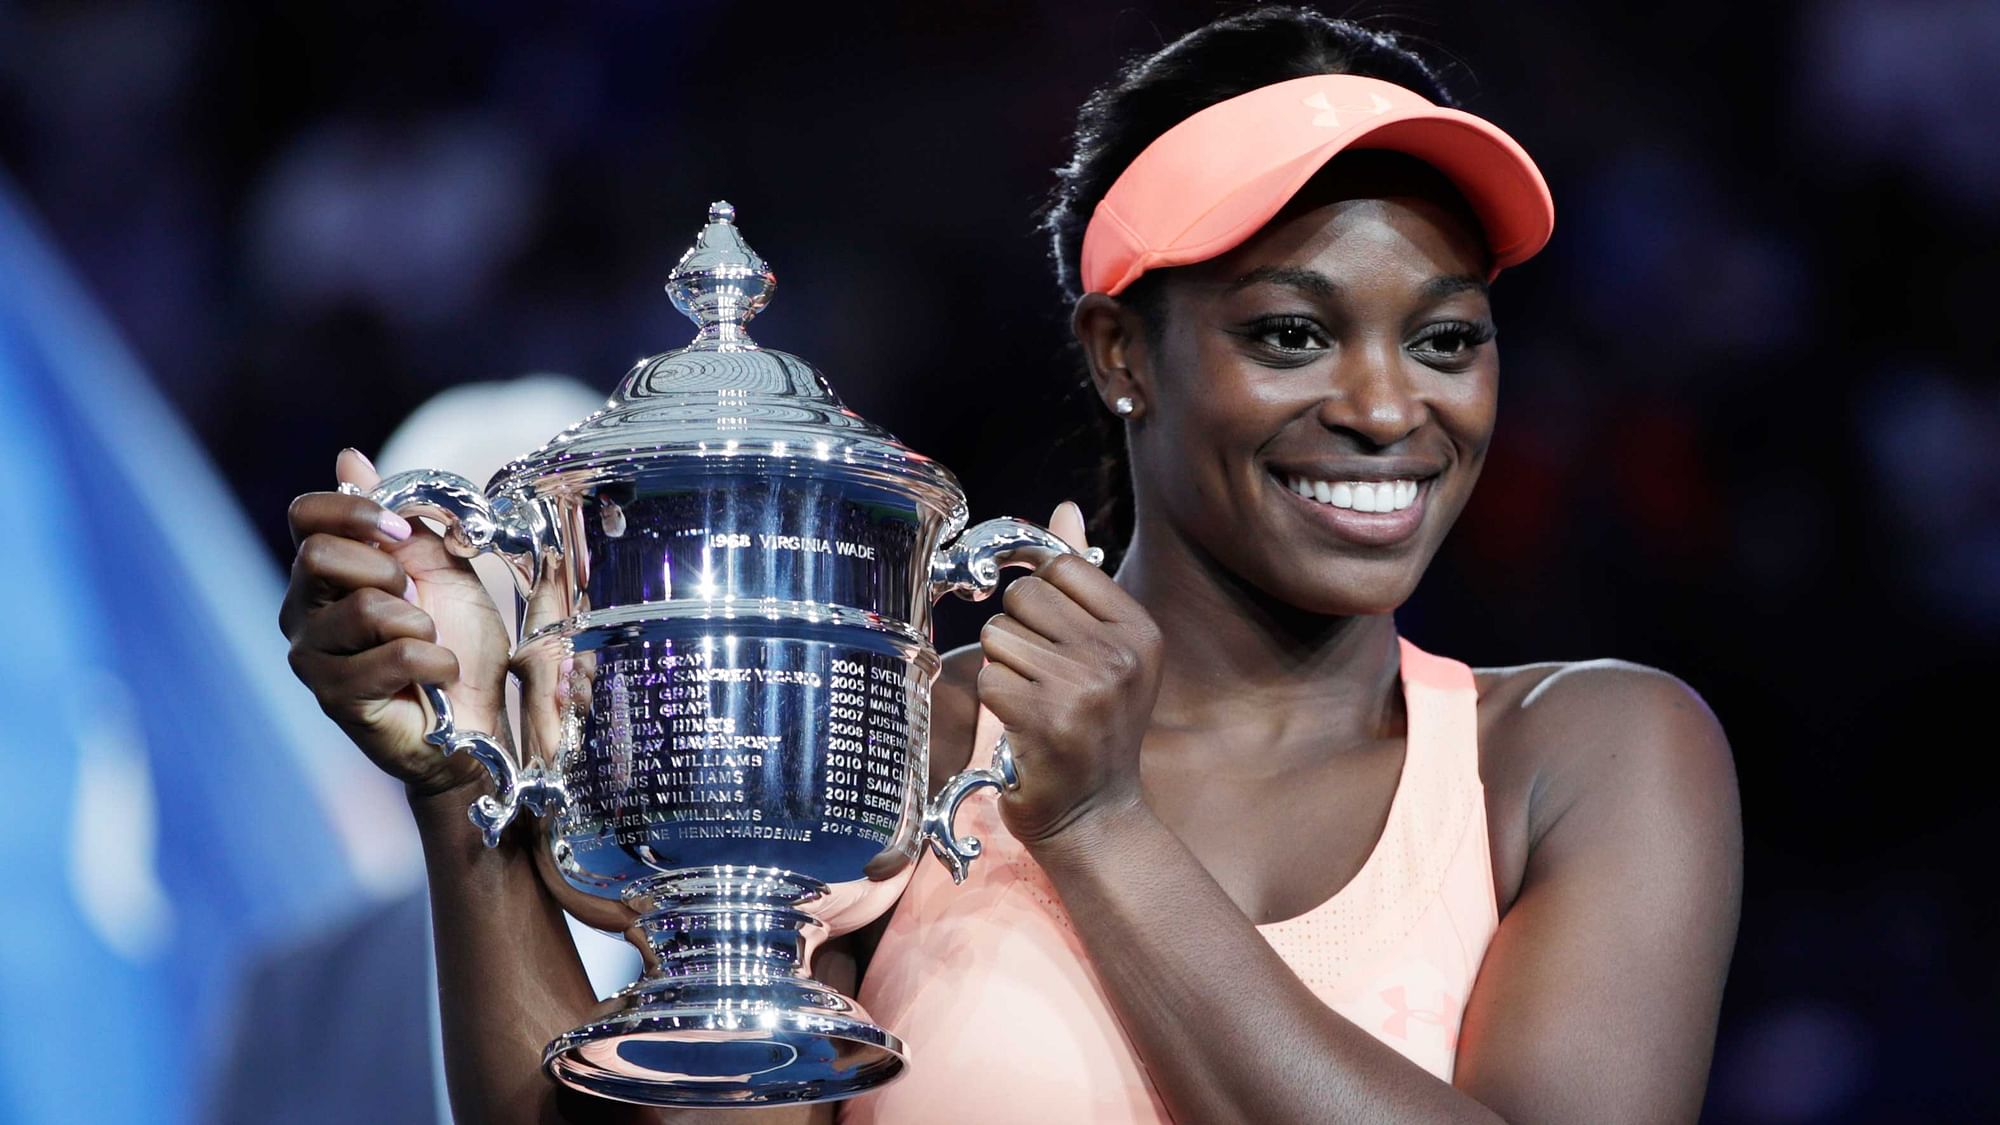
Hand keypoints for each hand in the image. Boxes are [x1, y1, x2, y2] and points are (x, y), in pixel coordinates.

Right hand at [278, 449, 513, 796]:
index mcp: (325, 571)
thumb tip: (349, 457)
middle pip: (318, 555)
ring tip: (429, 644)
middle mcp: (303, 610)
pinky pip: (393, 656)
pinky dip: (436, 662)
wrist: (479, 718)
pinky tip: (439, 677)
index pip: (305, 514)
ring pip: (362, 608)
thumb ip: (401, 516)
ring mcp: (312, 657)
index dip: (355, 512)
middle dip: (388, 571)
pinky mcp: (335, 699)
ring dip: (419, 624)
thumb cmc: (457, 642)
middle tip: (416, 601)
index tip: (401, 532)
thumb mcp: (442, 565)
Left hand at [977, 502, 1163, 850]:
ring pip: (999, 634)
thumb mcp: (1106, 649)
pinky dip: (997, 701)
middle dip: (1020, 633)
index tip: (1048, 630)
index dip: (1040, 594)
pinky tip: (1024, 725)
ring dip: (1006, 668)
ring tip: (1036, 701)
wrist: (1098, 818)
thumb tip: (1065, 509)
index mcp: (1139, 629)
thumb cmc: (1097, 727)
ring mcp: (1083, 687)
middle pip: (1024, 595)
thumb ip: (1081, 578)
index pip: (1061, 566)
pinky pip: (990, 677)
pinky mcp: (1044, 719)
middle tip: (1044, 676)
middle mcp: (1118, 654)